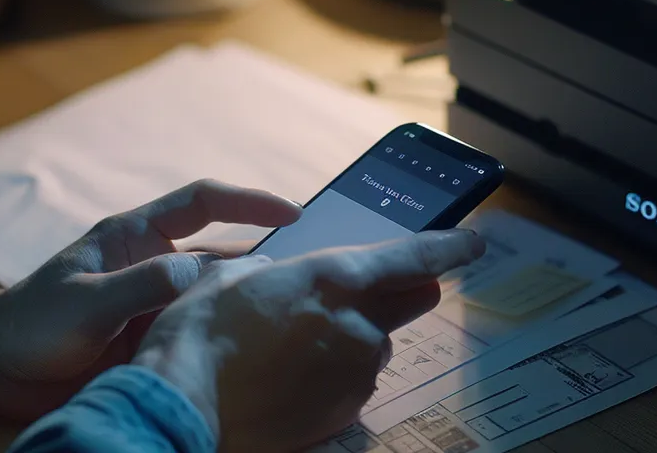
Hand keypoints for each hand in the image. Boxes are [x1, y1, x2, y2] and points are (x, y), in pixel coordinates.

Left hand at [0, 179, 301, 419]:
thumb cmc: (29, 323)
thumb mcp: (83, 303)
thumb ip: (139, 286)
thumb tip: (199, 272)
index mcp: (134, 237)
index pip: (203, 203)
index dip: (250, 200)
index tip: (294, 210)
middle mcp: (152, 266)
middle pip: (222, 254)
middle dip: (265, 259)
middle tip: (311, 275)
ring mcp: (154, 305)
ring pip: (215, 298)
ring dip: (247, 305)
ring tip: (292, 317)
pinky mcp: (152, 341)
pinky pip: (198, 333)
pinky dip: (225, 339)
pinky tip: (253, 354)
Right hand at [132, 229, 486, 452]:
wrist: (182, 406)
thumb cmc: (199, 334)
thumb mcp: (232, 277)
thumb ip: (278, 272)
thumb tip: (285, 277)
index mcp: (335, 279)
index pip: (415, 258)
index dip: (450, 247)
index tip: (474, 242)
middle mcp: (358, 327)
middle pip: (409, 302)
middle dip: (402, 291)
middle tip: (377, 289)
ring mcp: (354, 375)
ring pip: (373, 345)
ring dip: (351, 339)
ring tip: (292, 346)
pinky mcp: (342, 413)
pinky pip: (351, 382)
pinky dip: (332, 374)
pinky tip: (289, 376)